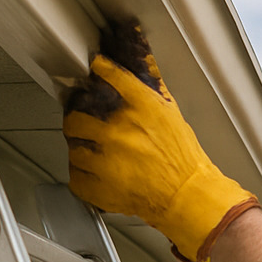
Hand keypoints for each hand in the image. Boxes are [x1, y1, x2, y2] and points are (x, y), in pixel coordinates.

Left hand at [63, 21, 258, 261]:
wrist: (188, 196)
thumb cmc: (184, 159)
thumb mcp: (171, 115)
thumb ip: (149, 92)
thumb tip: (138, 65)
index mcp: (141, 109)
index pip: (109, 74)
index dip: (99, 68)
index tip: (95, 68)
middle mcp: (117, 131)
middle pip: (75, 117)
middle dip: (78, 121)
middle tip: (85, 126)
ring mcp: (104, 161)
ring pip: (73, 148)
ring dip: (82, 150)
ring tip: (96, 156)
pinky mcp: (97, 187)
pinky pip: (76, 176)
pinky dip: (84, 176)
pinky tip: (99, 175)